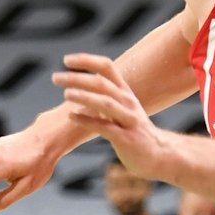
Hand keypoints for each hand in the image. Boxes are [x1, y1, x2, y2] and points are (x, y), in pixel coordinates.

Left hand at [54, 52, 163, 176]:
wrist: (158, 155)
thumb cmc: (133, 132)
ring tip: (65, 94)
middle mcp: (128, 102)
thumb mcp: (121, 109)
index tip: (66, 60)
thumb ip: (104, 97)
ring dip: (84, 97)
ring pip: (106, 103)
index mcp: (125, 92)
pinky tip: (72, 117)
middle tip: (55, 77)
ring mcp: (129, 120)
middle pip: (103, 83)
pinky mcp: (126, 138)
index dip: (87, 61)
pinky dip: (87, 121)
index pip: (107, 67)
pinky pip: (105, 127)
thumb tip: (78, 86)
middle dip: (78, 78)